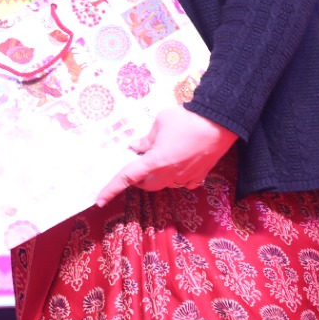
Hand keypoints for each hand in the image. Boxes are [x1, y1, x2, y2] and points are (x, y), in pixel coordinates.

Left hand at [94, 106, 236, 205]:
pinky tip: (178, 165)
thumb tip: (136, 147)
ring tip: (161, 157)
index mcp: (156, 161)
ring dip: (158, 176)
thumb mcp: (160, 123)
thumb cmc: (186, 119)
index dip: (112, 188)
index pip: (128, 177)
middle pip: (148, 185)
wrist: (219, 123)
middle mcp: (170, 174)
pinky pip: (183, 183)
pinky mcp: (200, 176)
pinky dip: (176, 177)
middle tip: (138, 164)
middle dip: (139, 179)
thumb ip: (146, 139)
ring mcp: (186, 177)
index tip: (99, 200)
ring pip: (166, 184)